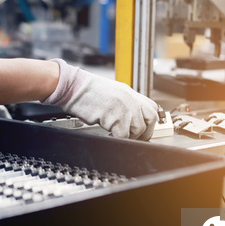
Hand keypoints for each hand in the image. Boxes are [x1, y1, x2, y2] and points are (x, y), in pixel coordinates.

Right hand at [41, 59, 158, 139]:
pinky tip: (109, 134)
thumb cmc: (86, 91)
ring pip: (137, 129)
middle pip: (150, 119)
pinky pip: (123, 135)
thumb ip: (124, 104)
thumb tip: (130, 119)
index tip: (145, 130)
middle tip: (136, 138)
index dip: (150, 121)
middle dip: (145, 132)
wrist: (73, 87)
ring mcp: (123, 107)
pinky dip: (117, 138)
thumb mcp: (111, 94)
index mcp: (129, 92)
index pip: (151, 107)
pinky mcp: (114, 117)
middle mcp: (129, 99)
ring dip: (129, 136)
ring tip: (117, 135)